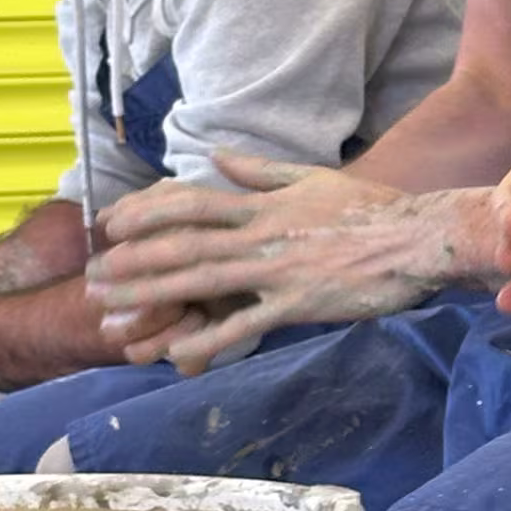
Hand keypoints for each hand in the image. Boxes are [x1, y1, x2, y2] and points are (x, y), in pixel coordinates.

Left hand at [87, 153, 500, 373]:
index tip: (109, 223)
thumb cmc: (370, 210)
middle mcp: (263, 233)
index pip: (192, 202)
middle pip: (184, 244)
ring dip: (151, 299)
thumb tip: (215, 154)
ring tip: (111, 316)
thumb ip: (259, 171)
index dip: (145, 211)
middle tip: (90, 280)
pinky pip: (243, 324)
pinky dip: (207, 340)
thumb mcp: (311, 179)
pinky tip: (174, 356)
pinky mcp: (298, 303)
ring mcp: (278, 269)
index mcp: (265, 204)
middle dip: (131, 262)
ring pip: (202, 283)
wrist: (419, 238)